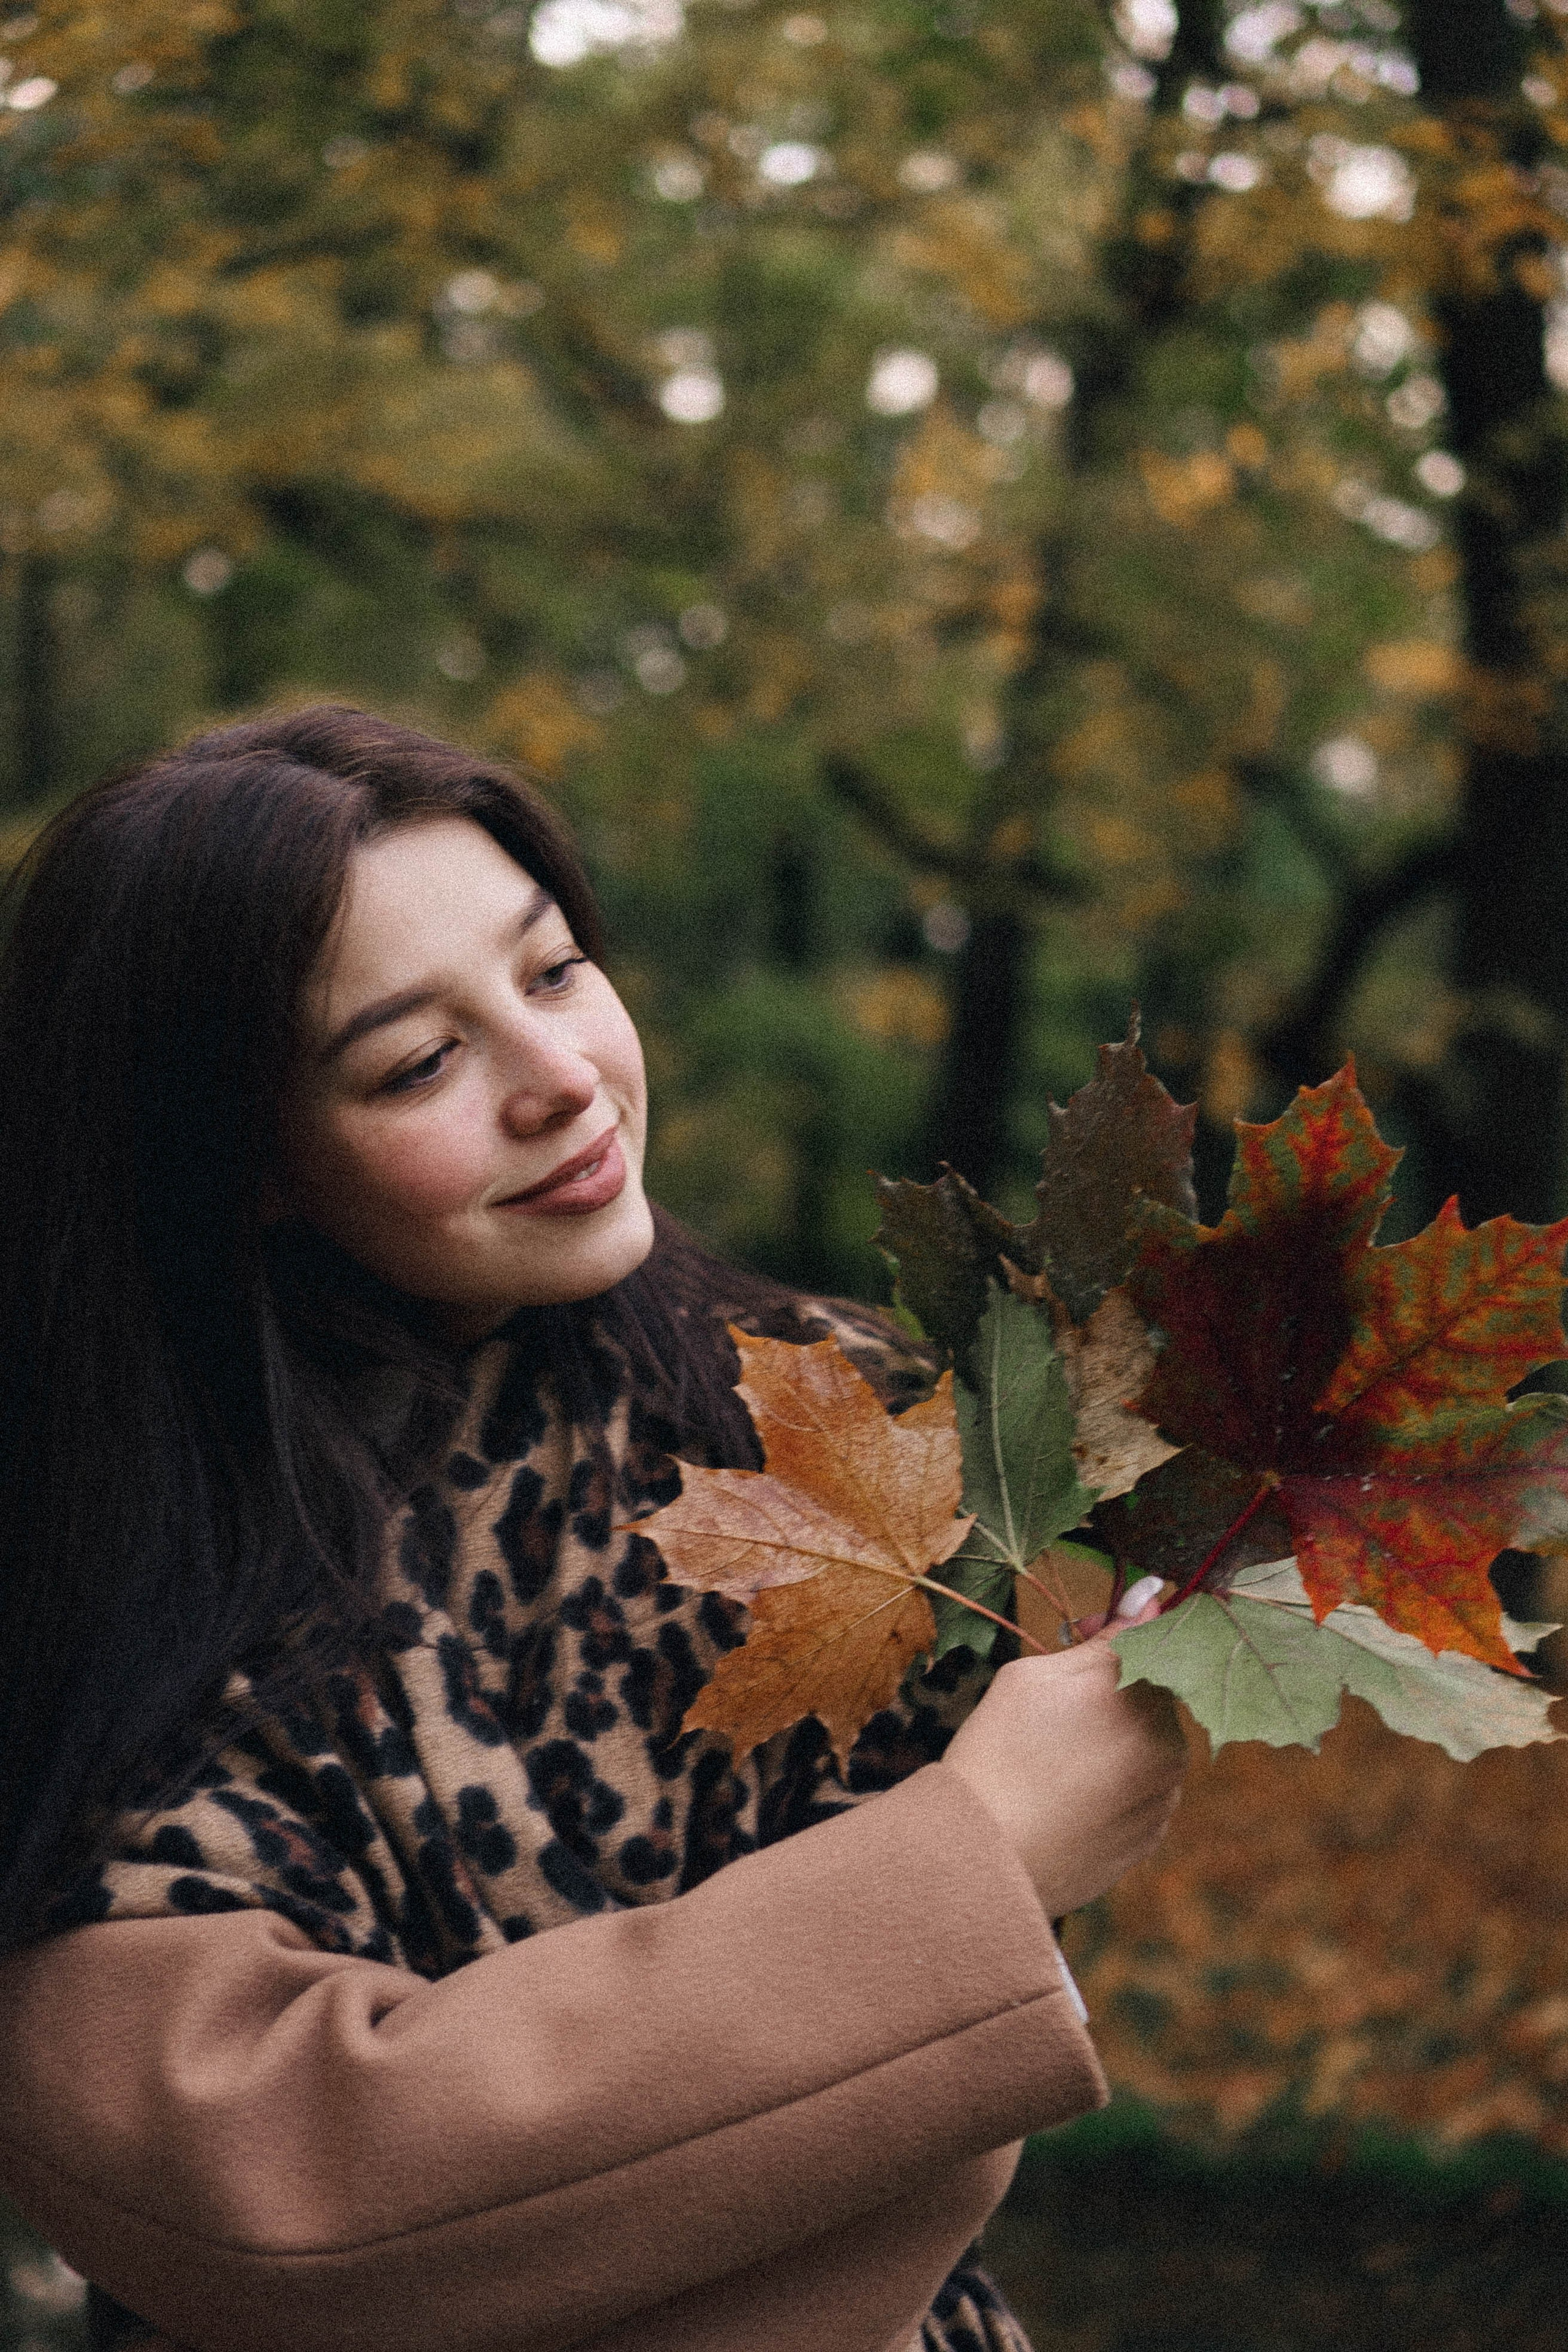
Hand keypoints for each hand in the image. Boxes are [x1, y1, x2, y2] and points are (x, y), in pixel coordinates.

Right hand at [942, 1582, 1185, 1915]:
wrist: (984, 1858)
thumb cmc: (997, 1753)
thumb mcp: (1034, 1677)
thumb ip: (1105, 1638)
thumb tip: (1154, 1594)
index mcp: (1139, 1692)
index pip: (1153, 1636)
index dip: (1118, 1628)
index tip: (1081, 1630)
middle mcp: (1167, 1741)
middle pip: (1152, 1691)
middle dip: (1112, 1683)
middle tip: (1054, 1697)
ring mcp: (1164, 1794)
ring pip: (1148, 1742)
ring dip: (1115, 1734)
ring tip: (1052, 1753)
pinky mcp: (1152, 1835)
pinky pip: (1143, 1789)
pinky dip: (1114, 1781)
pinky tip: (1065, 1789)